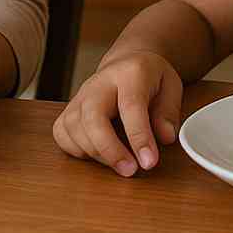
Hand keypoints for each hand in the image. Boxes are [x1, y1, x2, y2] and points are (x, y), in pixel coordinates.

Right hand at [52, 50, 182, 176]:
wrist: (126, 62)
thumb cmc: (150, 78)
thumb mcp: (171, 87)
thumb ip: (168, 112)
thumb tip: (165, 138)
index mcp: (130, 73)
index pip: (131, 106)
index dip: (139, 137)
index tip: (149, 162)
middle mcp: (99, 83)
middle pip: (93, 116)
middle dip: (109, 149)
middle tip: (129, 171)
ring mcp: (80, 95)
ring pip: (74, 127)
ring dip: (95, 154)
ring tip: (120, 164)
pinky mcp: (69, 108)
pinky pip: (62, 132)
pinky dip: (76, 150)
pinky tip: (97, 155)